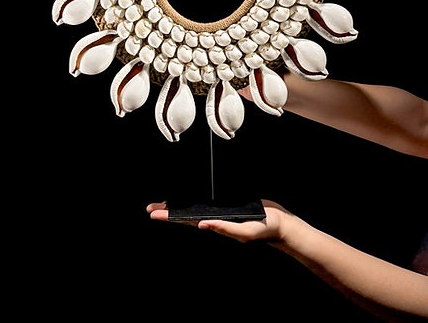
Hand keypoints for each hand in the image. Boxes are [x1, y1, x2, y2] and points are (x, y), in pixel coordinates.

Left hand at [146, 199, 294, 243]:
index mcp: (216, 225)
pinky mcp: (229, 205)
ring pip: (196, 209)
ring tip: (164, 205)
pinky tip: (191, 199)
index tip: (154, 214)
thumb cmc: (264, 229)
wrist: (280, 223)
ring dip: (180, 206)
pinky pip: (209, 202)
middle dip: (169, 212)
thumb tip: (202, 225)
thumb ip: (224, 228)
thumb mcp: (244, 231)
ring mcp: (222, 213)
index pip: (188, 221)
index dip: (171, 217)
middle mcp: (216, 219)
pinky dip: (197, 200)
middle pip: (187, 215)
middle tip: (150, 209)